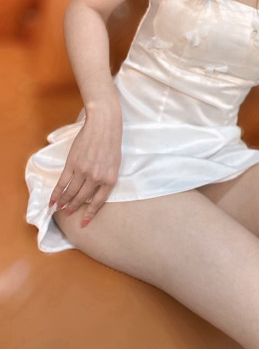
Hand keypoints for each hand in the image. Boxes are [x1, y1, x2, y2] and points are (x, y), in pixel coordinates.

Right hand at [49, 97, 122, 227]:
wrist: (104, 125)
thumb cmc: (112, 142)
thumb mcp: (115, 163)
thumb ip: (106, 178)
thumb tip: (95, 190)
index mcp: (110, 179)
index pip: (98, 202)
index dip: (90, 214)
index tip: (84, 223)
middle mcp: (96, 178)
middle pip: (82, 198)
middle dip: (74, 208)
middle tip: (68, 214)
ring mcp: (83, 171)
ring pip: (71, 192)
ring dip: (63, 202)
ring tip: (59, 209)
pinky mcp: (72, 164)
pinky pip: (63, 182)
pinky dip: (57, 192)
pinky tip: (53, 200)